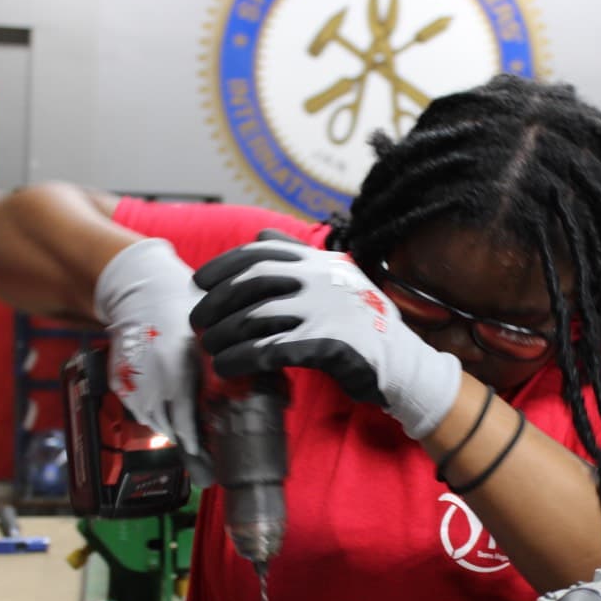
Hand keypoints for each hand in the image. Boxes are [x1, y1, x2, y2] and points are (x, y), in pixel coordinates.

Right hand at [94, 238, 203, 457]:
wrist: (142, 294)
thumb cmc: (184, 314)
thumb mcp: (206, 344)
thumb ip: (215, 374)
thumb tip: (237, 399)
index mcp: (178, 373)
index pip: (186, 422)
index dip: (196, 443)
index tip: (205, 456)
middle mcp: (152, 382)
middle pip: (169, 428)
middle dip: (186, 440)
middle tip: (203, 452)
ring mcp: (133, 384)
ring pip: (153, 422)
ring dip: (169, 427)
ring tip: (187, 429)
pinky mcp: (121, 383)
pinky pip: (139, 410)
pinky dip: (152, 413)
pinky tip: (166, 407)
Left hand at [190, 233, 460, 438]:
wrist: (402, 362)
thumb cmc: (362, 323)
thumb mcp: (337, 279)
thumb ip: (299, 256)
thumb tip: (261, 233)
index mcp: (320, 262)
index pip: (260, 252)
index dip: (223, 265)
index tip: (200, 281)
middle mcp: (320, 281)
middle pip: (251, 284)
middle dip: (216, 302)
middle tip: (197, 321)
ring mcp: (324, 312)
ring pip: (256, 319)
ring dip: (224, 334)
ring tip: (209, 347)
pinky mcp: (326, 345)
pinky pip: (270, 350)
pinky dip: (242, 359)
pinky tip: (226, 367)